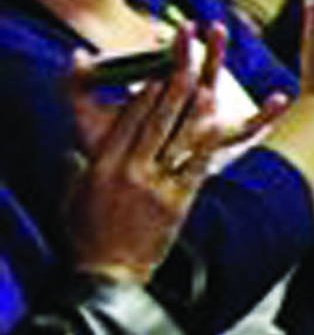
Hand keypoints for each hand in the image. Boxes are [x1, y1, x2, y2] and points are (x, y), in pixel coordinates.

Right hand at [61, 24, 272, 281]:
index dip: (144, 93)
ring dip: (193, 107)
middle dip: (169, 86)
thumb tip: (80, 142)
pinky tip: (218, 123)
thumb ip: (81, 161)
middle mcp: (130, 172)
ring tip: (206, 82)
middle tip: (183, 60)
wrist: (106, 275)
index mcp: (102, 166)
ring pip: (178, 139)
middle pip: (154, 121)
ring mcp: (156, 187)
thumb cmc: (86, 232)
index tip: (155, 70)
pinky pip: (196, 165)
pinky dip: (208, 142)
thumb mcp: (74, 192)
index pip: (126, 121)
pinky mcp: (178, 202)